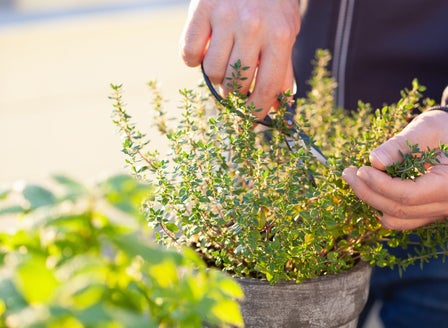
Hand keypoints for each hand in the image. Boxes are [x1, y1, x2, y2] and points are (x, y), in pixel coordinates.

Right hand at [180, 0, 300, 117]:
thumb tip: (274, 109)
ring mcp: (224, 17)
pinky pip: (188, 54)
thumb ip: (281, 70)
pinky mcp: (200, 10)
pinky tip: (204, 51)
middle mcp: (252, 26)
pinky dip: (193, 60)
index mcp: (280, 35)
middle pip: (235, 84)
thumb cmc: (272, 5)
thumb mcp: (286, 32)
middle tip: (235, 85)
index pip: (266, 88)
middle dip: (235, 93)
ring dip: (216, 77)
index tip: (249, 121)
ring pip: (212, 72)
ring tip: (223, 63)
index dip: (256, 111)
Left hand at [343, 110, 447, 229]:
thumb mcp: (425, 129)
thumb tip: (375, 161)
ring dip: (371, 201)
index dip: (380, 185)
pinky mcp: (427, 213)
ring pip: (397, 219)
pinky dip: (380, 206)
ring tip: (354, 179)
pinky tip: (368, 187)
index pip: (410, 194)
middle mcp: (447, 205)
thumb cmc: (442, 129)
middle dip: (368, 192)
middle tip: (347, 173)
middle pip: (400, 210)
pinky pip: (400, 219)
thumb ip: (400, 145)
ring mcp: (437, 212)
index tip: (360, 170)